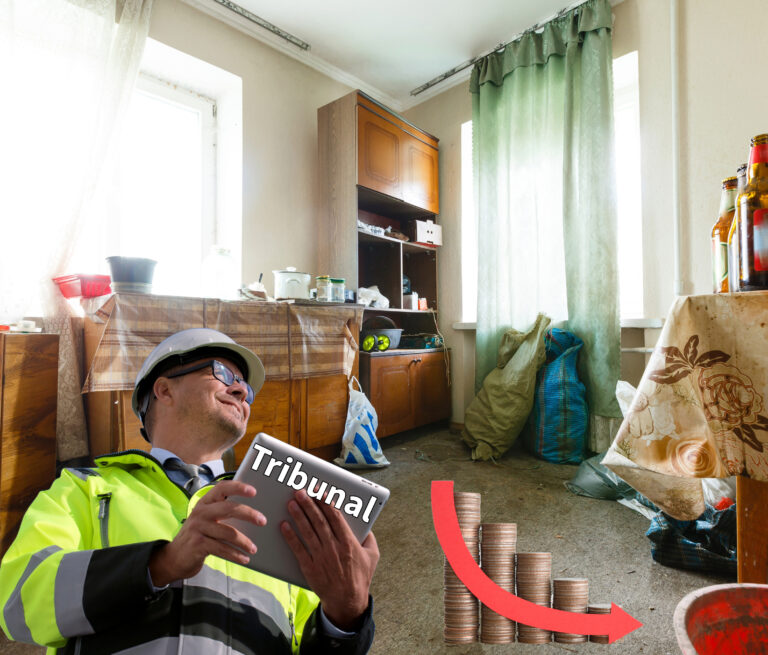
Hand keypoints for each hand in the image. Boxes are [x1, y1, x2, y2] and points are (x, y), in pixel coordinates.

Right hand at [149, 481, 265, 586]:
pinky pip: (222, 549)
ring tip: (253, 548)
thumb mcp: (206, 519)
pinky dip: (235, 555)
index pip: (221, 488)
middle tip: (263, 520)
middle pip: (228, 508)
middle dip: (248, 514)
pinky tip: (244, 558)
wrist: (173, 558)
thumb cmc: (197, 536)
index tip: (253, 491)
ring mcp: (198, 528)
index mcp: (204, 503)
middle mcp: (200, 512)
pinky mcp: (198, 544)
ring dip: (244, 542)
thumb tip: (253, 512)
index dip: (238, 487)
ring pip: (228, 532)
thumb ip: (223, 512)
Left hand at [281, 489, 378, 630]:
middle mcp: (333, 547)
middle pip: (319, 520)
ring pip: (307, 531)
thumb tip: (366, 524)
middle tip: (301, 491)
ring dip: (299, 515)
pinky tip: (284, 526)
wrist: (347, 601)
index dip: (326, 502)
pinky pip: (298, 549)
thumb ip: (369, 538)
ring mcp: (320, 557)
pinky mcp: (309, 567)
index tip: (319, 491)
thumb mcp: (373, 556)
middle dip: (309, 504)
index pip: (335, 516)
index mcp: (348, 542)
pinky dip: (290, 536)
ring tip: (292, 502)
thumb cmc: (360, 577)